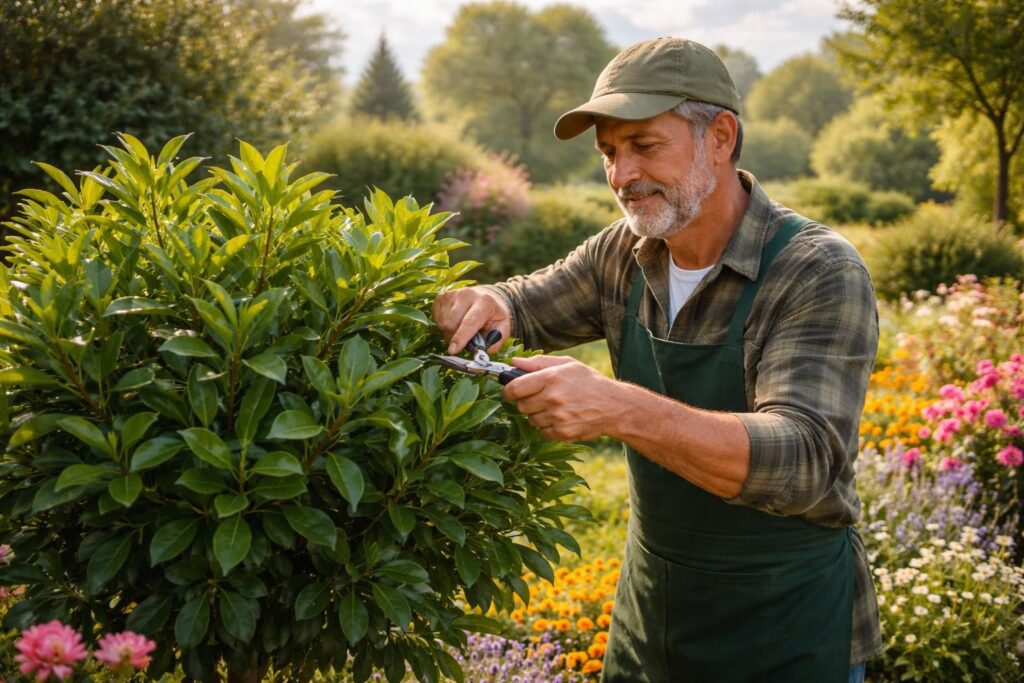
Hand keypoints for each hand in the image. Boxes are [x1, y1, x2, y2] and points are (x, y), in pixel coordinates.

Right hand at [432, 287, 511, 353]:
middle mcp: (467, 294)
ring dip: (448, 331)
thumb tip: (484, 350)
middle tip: (462, 341)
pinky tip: (452, 321)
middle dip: (453, 338)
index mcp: (485, 302)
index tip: (453, 350)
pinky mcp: (442, 295)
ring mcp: (453, 293)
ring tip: (459, 329)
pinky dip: (442, 324)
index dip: (460, 338)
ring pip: (442, 321)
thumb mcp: (503, 326)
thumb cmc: (493, 314)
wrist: (486, 296)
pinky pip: (435, 317)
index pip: (469, 322)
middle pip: (451, 323)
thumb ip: (497, 339)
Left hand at [502, 355, 626, 441]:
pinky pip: (542, 432)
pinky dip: (547, 426)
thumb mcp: (567, 364)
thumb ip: (538, 363)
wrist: (613, 406)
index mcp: (551, 378)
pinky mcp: (562, 432)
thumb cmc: (589, 382)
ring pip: (531, 419)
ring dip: (538, 414)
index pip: (515, 388)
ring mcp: (558, 417)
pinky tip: (560, 418)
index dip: (507, 391)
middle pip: (521, 405)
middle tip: (539, 398)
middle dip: (526, 402)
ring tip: (554, 407)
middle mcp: (553, 398)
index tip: (509, 392)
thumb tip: (514, 363)